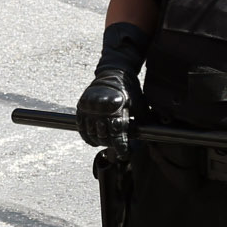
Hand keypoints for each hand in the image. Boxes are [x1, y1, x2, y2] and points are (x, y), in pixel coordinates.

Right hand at [78, 20, 149, 149]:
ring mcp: (90, 107)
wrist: (114, 73)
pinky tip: (92, 140)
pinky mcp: (82, 106)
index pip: (117, 134)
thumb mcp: (138, 104)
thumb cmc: (129, 89)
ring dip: (98, 141)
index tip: (124, 154)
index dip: (120, 147)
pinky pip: (81, 126)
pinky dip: (86, 135)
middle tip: (116, 147)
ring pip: (91, 132)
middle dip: (110, 144)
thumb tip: (145, 136)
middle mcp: (101, 108)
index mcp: (117, 108)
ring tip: (104, 143)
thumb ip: (140, 120)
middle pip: (103, 136)